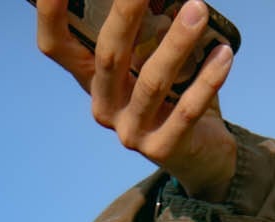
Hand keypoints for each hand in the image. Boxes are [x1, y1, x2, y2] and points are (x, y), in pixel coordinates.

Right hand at [35, 0, 237, 201]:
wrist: (201, 155)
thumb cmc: (173, 93)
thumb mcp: (152, 55)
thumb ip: (149, 25)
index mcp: (92, 78)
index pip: (56, 43)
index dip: (49, 10)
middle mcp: (104, 105)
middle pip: (108, 55)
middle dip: (126, 11)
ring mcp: (131, 132)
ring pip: (151, 82)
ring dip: (176, 42)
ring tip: (198, 9)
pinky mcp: (163, 149)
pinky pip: (187, 111)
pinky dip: (207, 80)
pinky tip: (224, 54)